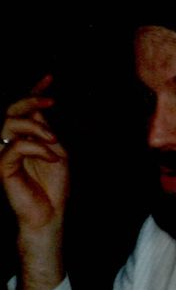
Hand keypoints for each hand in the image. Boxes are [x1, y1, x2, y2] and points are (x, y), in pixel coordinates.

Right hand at [2, 75, 68, 289]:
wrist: (51, 213)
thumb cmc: (54, 185)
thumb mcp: (56, 151)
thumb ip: (47, 130)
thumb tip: (40, 106)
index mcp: (25, 136)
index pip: (24, 109)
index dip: (34, 90)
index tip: (49, 77)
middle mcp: (10, 141)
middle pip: (11, 110)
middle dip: (31, 100)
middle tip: (51, 102)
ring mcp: (4, 152)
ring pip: (9, 124)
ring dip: (36, 128)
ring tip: (54, 141)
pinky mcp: (2, 166)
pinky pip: (15, 147)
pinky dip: (37, 148)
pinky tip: (52, 157)